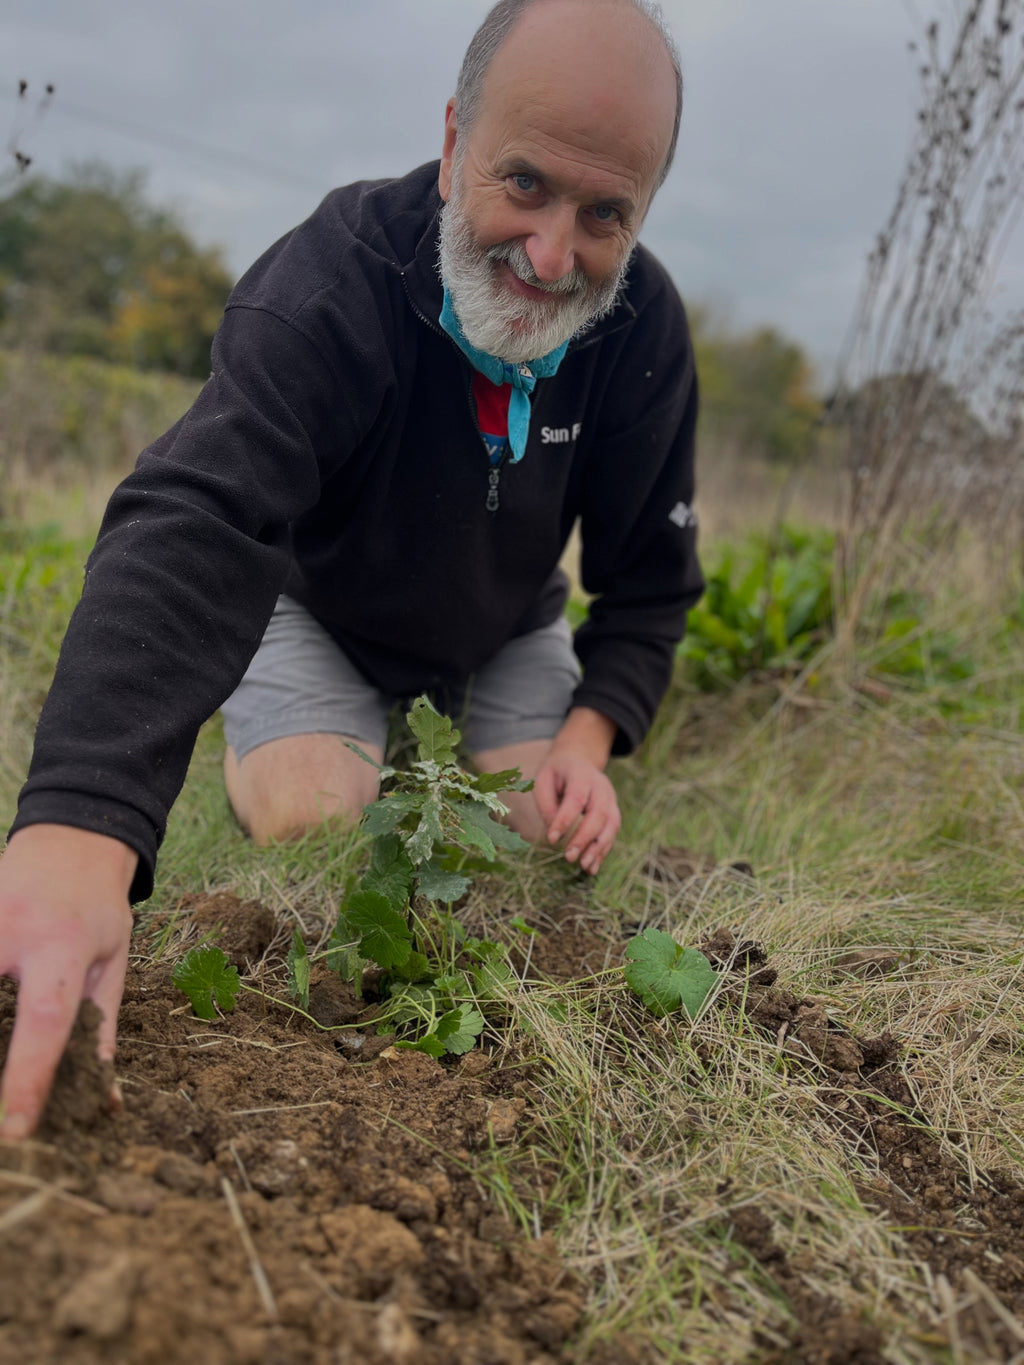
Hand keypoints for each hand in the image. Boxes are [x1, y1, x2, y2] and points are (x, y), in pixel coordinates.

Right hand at [0, 825, 136, 1139]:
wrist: (68, 840)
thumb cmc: (96, 910)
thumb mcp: (111, 964)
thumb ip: (100, 1033)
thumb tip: (102, 1102)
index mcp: (62, 946)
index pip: (44, 1020)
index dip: (28, 1078)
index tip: (16, 1130)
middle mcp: (9, 932)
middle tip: (5, 1125)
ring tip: (4, 1092)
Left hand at [532, 709, 620, 874]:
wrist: (579, 759)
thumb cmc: (556, 772)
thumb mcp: (543, 780)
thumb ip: (547, 804)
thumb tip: (555, 833)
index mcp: (581, 774)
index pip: (576, 799)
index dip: (565, 820)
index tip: (552, 839)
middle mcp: (601, 786)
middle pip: (599, 813)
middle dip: (584, 838)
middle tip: (568, 857)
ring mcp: (611, 798)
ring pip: (611, 825)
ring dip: (598, 848)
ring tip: (584, 867)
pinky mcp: (614, 811)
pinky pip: (612, 832)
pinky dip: (603, 851)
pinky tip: (591, 867)